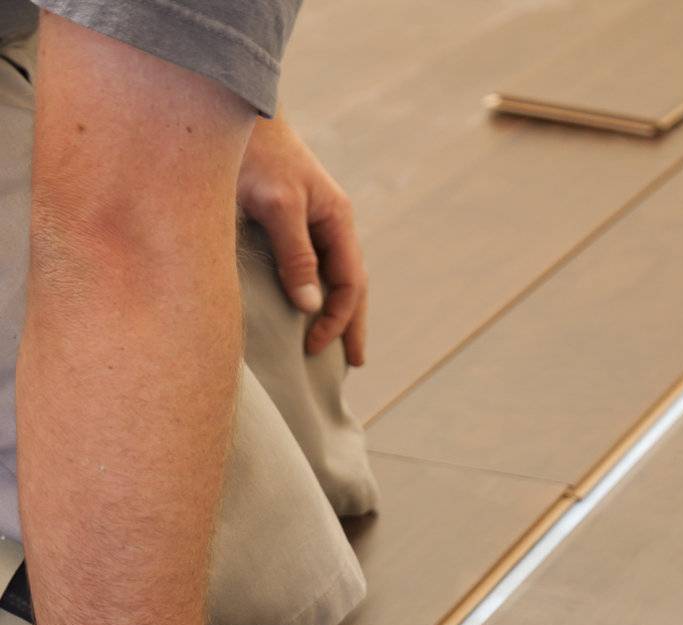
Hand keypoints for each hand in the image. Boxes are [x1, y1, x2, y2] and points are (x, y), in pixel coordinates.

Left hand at [236, 111, 367, 364]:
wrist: (230, 106)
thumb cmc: (255, 152)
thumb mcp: (278, 205)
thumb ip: (296, 255)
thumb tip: (311, 306)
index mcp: (337, 219)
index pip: (350, 283)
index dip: (336, 320)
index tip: (312, 349)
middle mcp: (329, 220)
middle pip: (350, 282)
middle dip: (350, 323)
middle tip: (353, 363)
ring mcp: (310, 218)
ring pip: (330, 273)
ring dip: (334, 308)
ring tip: (331, 340)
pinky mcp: (286, 215)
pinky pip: (309, 262)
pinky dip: (312, 289)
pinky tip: (303, 303)